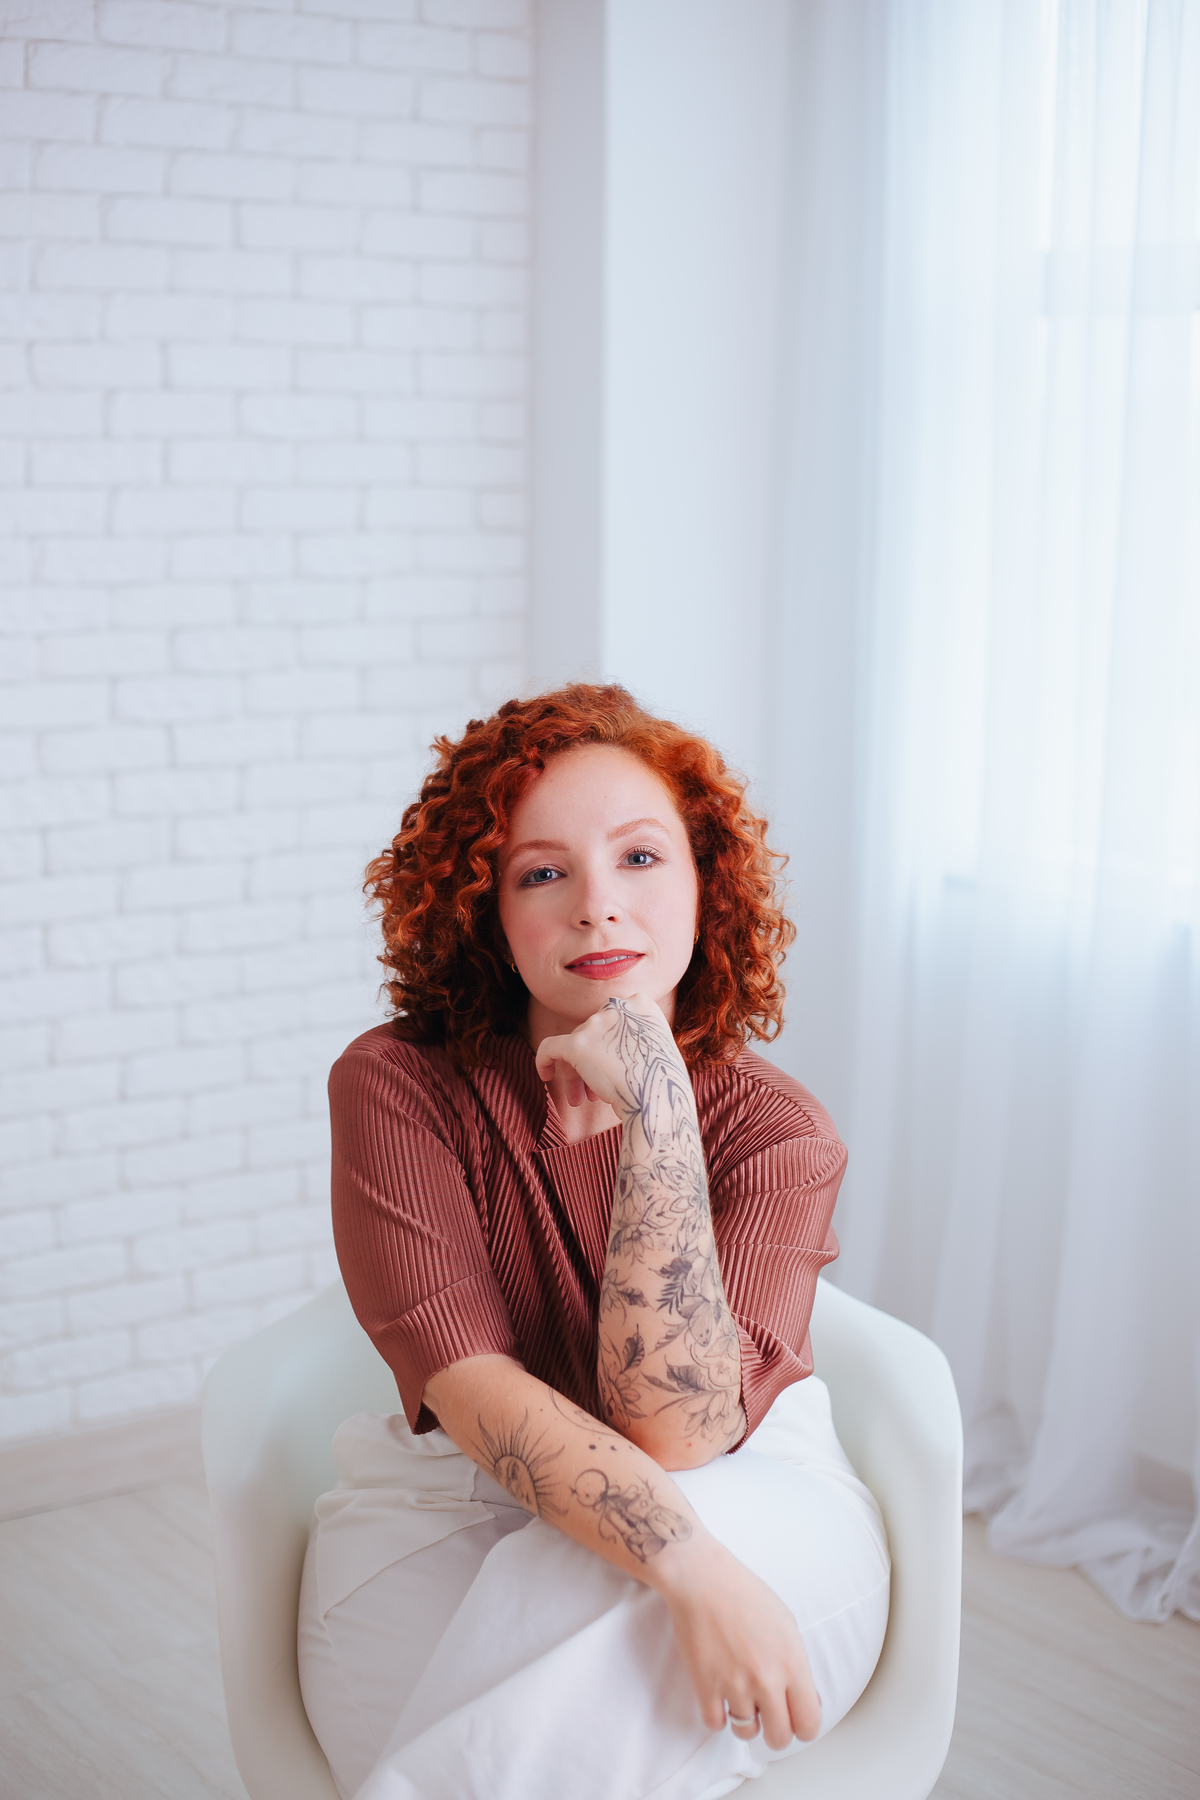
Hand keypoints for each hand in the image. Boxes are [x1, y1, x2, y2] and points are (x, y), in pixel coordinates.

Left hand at [534, 992, 681, 1116]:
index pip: (614, 1021)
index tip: (614, 1066)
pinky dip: (544, 1060)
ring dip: (577, 1072)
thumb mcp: (660, 1050)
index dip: (610, 1045)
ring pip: (576, 1046)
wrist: (660, 1101)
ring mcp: (598, 1023)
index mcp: (643, 1005)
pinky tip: (545, 1075)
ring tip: (580, 1099)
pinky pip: (550, 1047)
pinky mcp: (577, 1043)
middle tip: (593, 1092)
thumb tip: (613, 1049)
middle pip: (594, 1034)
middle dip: (592, 1062)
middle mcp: (619, 1007)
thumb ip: (638, 1039)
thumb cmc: (664, 1086)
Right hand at [650, 1535, 821, 1751]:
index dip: (803, 1728)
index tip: (795, 1721)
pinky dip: (718, 1715)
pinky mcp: (705, 1685)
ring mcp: (734, 1685)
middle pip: (779, 1738)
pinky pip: (715, 1724)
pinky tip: (720, 1696)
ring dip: (746, 1722)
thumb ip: (798, 1666)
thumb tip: (806, 1701)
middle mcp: (767, 1679)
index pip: (809, 1724)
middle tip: (769, 1717)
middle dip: (776, 1732)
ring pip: (746, 1733)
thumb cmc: (746, 1595)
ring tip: (742, 1701)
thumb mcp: (787, 1624)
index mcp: (792, 1663)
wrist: (703, 1579)